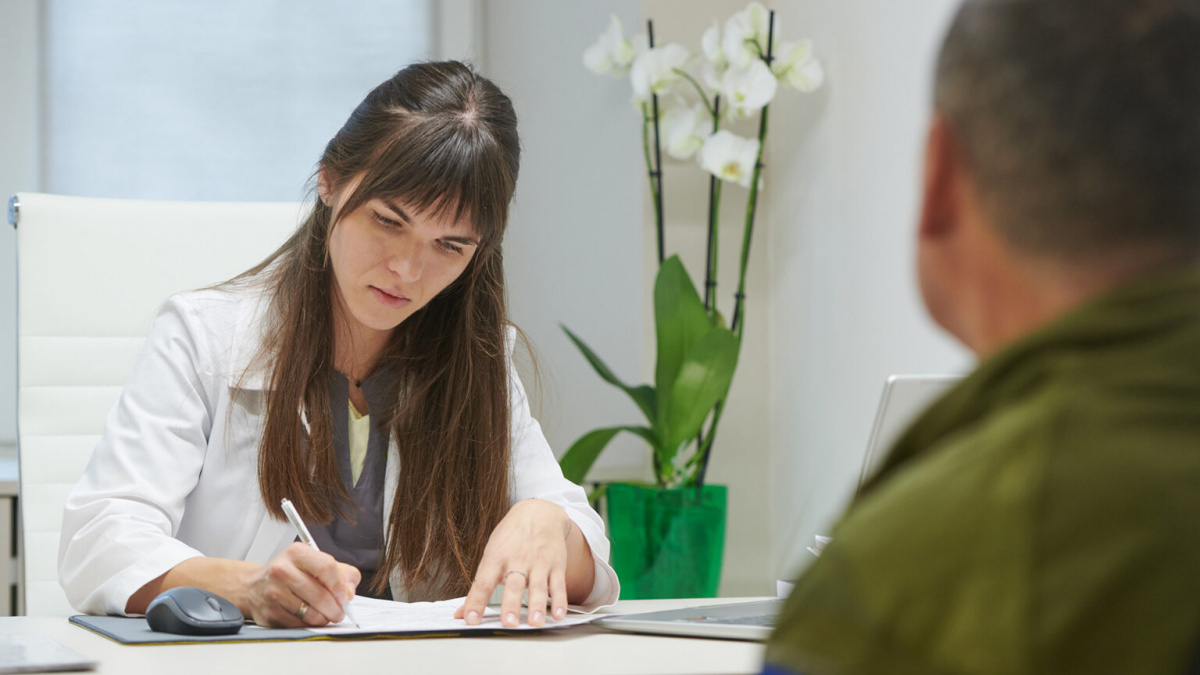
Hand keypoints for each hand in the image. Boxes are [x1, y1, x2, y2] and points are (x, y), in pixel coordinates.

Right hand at [242, 542, 360, 627]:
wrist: (253, 585)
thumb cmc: (289, 572)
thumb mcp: (313, 562)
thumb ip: (341, 572)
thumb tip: (349, 591)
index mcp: (296, 553)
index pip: (326, 567)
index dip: (340, 585)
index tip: (344, 596)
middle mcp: (282, 570)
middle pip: (320, 595)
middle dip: (335, 609)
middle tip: (339, 612)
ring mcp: (273, 592)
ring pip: (310, 613)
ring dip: (323, 619)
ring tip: (325, 615)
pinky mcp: (269, 612)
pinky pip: (298, 624)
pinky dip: (308, 624)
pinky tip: (308, 617)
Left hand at [454, 499, 573, 627]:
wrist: (539, 512)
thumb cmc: (511, 538)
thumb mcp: (491, 554)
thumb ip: (479, 587)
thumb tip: (460, 613)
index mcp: (496, 557)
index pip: (483, 582)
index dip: (475, 601)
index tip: (470, 619)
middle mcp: (517, 560)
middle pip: (513, 585)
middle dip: (511, 605)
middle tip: (509, 623)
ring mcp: (538, 563)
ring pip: (538, 586)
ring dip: (537, 605)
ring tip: (536, 622)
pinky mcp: (556, 565)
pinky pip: (558, 585)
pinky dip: (560, 601)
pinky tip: (559, 615)